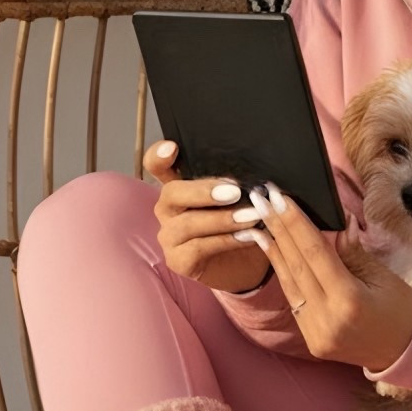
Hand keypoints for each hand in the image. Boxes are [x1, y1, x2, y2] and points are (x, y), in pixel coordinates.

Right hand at [145, 140, 273, 295]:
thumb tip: (254, 175)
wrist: (244, 262)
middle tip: (235, 191)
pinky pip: (198, 248)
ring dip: (222, 219)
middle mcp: (168, 209)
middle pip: (172, 193)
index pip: (157, 166)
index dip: (159, 155)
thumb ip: (238, 184)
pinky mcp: (178, 260)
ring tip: (252, 217)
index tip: (173, 148)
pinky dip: (227, 241)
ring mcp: (169, 235)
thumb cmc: (239, 222)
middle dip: (204, 191)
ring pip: (187, 224)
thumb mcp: (240, 198)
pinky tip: (250, 237)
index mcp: (179, 186)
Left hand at [235, 182, 411, 373]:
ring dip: (272, 250)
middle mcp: (327, 320)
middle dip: (277, 229)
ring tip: (257, 222)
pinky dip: (283, 273)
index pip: (315, 253)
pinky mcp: (311, 340)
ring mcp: (316, 333)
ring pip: (288, 283)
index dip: (295, 222)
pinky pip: (293, 300)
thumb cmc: (401, 309)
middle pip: (296, 265)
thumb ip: (352, 251)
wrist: (406, 352)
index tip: (278, 196)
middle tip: (260, 199)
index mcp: (349, 301)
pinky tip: (272, 251)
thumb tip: (336, 220)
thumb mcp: (381, 275)